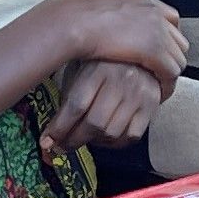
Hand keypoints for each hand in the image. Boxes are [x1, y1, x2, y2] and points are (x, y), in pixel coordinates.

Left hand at [41, 60, 162, 156]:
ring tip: (84, 139)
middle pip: (94, 123)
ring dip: (93, 142)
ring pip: (112, 133)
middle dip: (73, 140)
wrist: (141, 51)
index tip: (46, 142)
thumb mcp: (82, 70)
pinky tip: (106, 137)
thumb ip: (69, 98)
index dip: (59, 128)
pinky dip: (116, 143)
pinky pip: (131, 136)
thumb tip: (51, 136)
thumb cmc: (102, 64)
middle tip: (61, 146)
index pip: (76, 105)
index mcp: (98, 68)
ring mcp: (139, 93)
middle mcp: (121, 79)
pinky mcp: (152, 104)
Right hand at [51, 0, 186, 92]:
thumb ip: (114, 17)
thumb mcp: (100, 10)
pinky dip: (167, 83)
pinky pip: (172, 71)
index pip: (170, 18)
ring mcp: (157, 30)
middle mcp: (154, 12)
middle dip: (171, 55)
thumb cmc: (73, 19)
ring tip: (158, 85)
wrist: (71, 22)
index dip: (166, 37)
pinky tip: (157, 93)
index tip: (158, 50)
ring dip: (169, 72)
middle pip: (178, 38)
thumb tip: (109, 27)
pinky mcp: (155, 50)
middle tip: (160, 71)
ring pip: (178, 56)